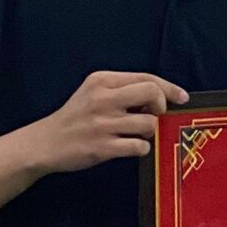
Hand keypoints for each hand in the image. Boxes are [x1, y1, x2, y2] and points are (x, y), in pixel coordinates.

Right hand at [21, 71, 187, 174]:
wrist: (45, 143)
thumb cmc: (75, 118)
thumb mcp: (93, 92)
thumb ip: (122, 89)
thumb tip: (160, 95)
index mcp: (102, 80)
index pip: (146, 77)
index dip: (169, 88)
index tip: (181, 97)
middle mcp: (103, 98)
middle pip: (152, 93)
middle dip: (161, 106)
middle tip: (153, 115)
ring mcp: (103, 123)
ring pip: (149, 123)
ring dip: (148, 131)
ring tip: (134, 133)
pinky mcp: (102, 147)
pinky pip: (139, 146)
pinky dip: (141, 148)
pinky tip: (129, 147)